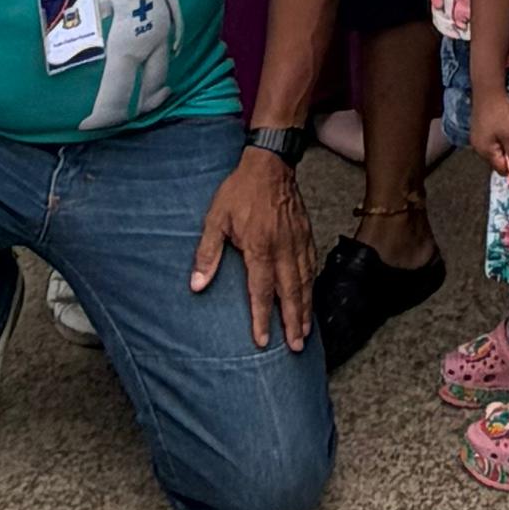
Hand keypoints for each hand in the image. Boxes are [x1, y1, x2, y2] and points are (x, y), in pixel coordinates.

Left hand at [192, 149, 318, 348]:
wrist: (270, 163)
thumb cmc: (240, 191)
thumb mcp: (216, 219)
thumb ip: (207, 253)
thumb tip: (196, 284)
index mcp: (259, 248)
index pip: (261, 291)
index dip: (262, 318)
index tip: (263, 341)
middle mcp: (282, 249)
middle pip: (290, 293)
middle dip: (292, 322)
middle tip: (296, 346)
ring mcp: (297, 242)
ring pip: (304, 281)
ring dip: (305, 308)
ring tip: (305, 331)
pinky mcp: (306, 233)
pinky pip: (311, 265)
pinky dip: (312, 284)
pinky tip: (311, 295)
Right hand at [473, 80, 508, 181]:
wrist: (488, 88)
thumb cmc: (499, 112)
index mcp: (484, 151)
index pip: (502, 169)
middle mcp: (478, 146)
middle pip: (498, 159)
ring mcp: (477, 136)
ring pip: (496, 148)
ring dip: (507, 145)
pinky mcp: (480, 126)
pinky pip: (493, 138)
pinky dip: (502, 136)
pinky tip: (508, 127)